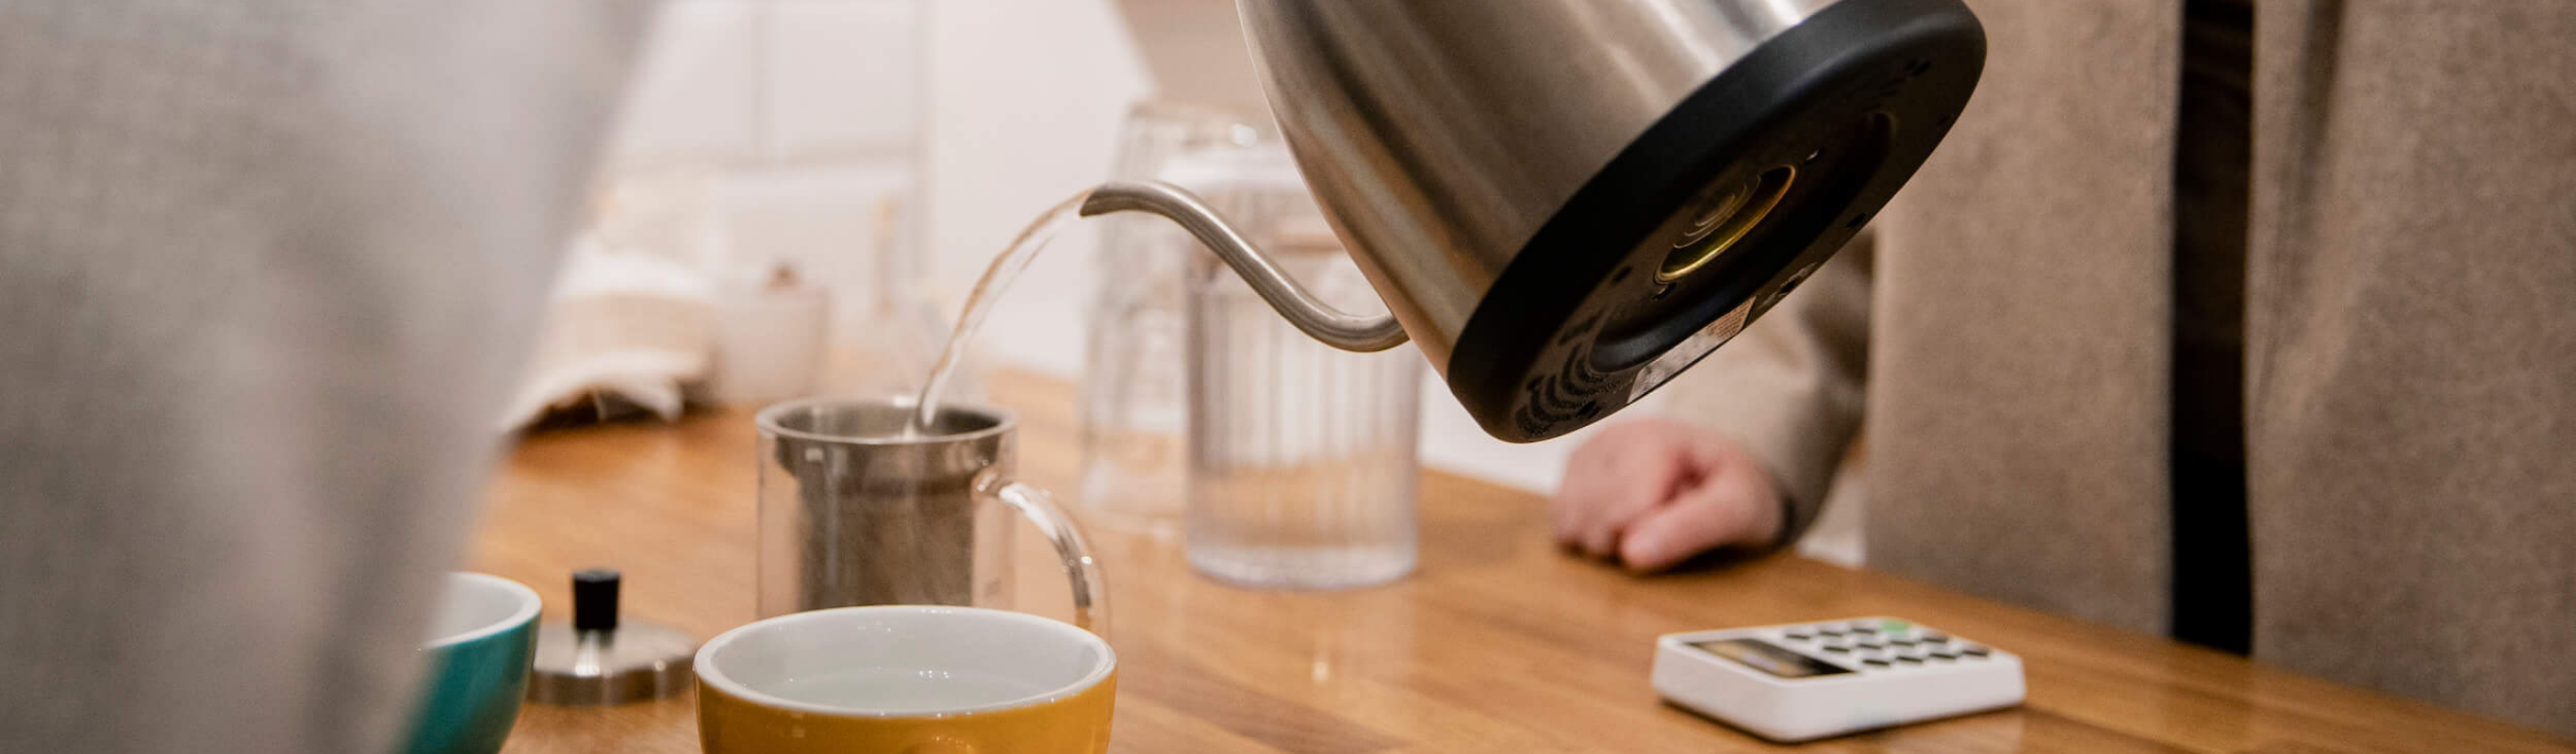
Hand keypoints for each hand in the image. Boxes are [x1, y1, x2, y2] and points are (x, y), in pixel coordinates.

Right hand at [1550, 419, 1784, 571]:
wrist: (1724, 467)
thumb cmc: (1735, 490)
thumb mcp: (1738, 510)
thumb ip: (1690, 529)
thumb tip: (1631, 556)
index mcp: (1655, 440)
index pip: (1623, 518)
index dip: (1653, 540)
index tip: (1686, 522)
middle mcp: (1611, 437)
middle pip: (1594, 523)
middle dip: (1629, 542)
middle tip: (1670, 522)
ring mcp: (1589, 449)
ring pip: (1570, 523)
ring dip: (1607, 541)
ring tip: (1647, 521)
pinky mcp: (1574, 467)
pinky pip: (1560, 519)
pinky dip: (1587, 533)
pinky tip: (1620, 521)